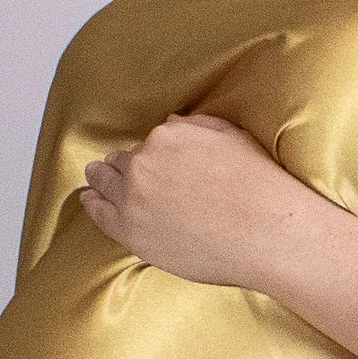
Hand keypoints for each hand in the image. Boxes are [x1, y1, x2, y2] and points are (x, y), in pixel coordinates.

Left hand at [79, 112, 300, 288]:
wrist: (268, 234)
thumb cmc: (259, 188)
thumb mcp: (233, 139)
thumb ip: (198, 126)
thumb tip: (172, 123)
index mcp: (167, 136)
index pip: (149, 143)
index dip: (152, 154)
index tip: (155, 163)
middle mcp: (144, 163)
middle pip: (123, 162)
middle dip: (123, 166)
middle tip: (117, 169)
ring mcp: (134, 199)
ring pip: (105, 184)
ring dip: (101, 180)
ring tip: (96, 180)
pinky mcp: (131, 232)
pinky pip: (100, 214)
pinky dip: (92, 204)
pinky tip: (89, 200)